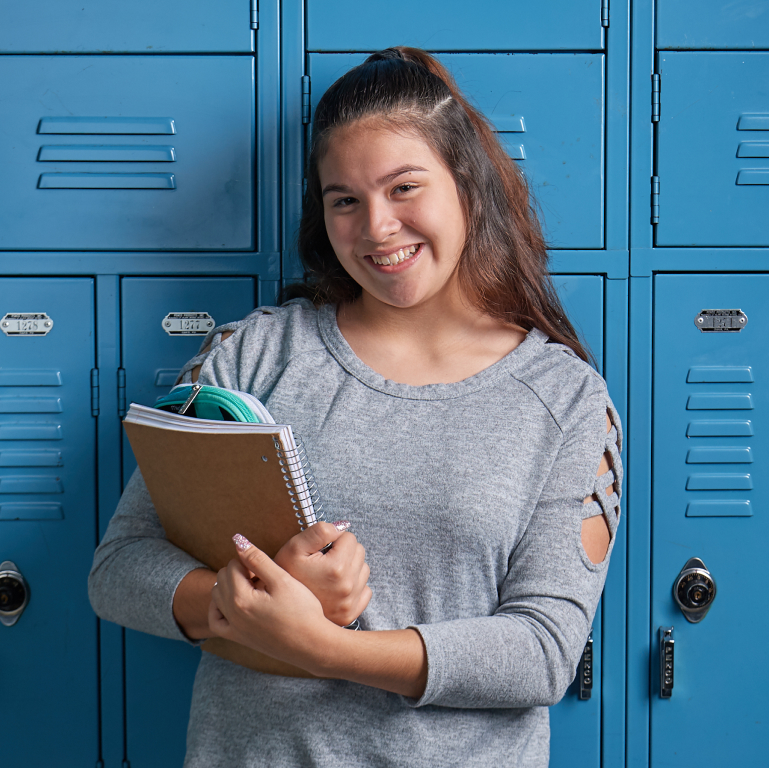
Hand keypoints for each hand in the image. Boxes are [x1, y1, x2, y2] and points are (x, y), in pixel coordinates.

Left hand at [209, 535, 340, 671]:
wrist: (311, 644)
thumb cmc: (302, 611)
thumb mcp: (282, 580)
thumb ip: (258, 559)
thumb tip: (238, 541)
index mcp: (241, 598)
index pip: (232, 565)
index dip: (249, 560)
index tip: (266, 567)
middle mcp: (231, 614)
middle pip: (222, 578)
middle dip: (239, 571)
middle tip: (263, 576)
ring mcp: (233, 628)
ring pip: (217, 596)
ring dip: (231, 586)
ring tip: (255, 587)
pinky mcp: (238, 638)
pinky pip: (216, 620)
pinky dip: (220, 607)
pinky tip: (235, 602)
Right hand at [273, 522, 370, 625]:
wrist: (277, 606)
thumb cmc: (285, 574)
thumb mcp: (295, 547)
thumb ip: (319, 531)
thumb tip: (342, 527)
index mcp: (337, 568)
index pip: (350, 538)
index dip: (334, 539)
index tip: (321, 549)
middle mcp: (347, 586)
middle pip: (359, 552)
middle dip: (344, 551)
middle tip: (324, 560)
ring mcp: (350, 602)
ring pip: (363, 569)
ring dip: (350, 566)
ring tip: (329, 573)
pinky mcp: (350, 614)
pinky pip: (365, 590)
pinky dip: (354, 585)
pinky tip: (336, 587)